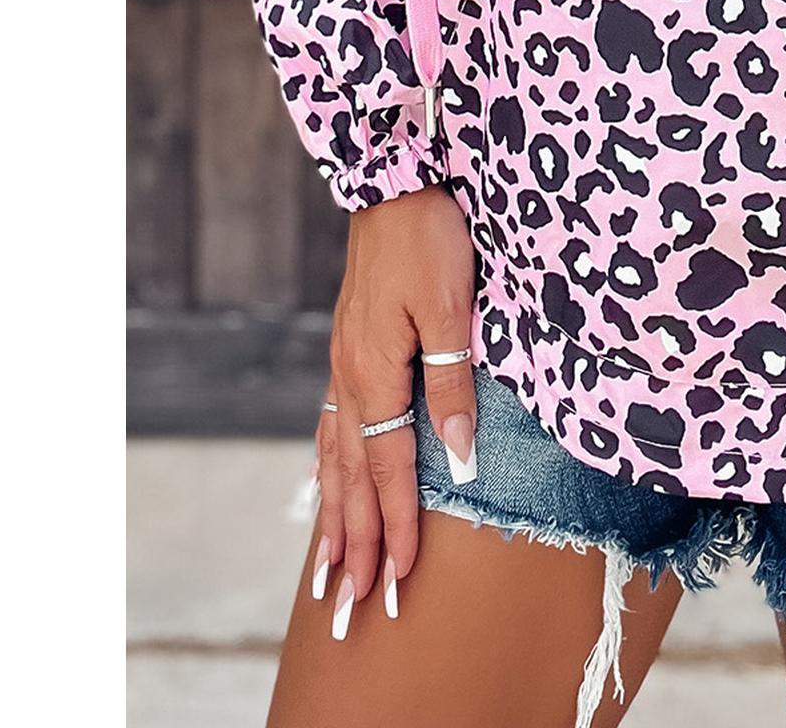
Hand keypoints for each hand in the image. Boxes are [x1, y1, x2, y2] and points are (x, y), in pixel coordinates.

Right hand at [312, 185, 476, 639]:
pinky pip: (332, 424)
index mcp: (376, 372)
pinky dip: (328, 467)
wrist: (396, 177)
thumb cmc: (431, 236)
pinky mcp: (351, 345)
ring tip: (330, 571)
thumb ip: (453, 383)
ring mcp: (345, 361)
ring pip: (334, 457)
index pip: (387, 470)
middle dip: (354, 545)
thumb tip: (458, 456)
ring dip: (334, 517)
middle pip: (350, 478)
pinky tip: (328, 484)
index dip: (395, 527)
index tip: (399, 582)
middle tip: (353, 607)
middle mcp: (351, 376)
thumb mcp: (454, 307)